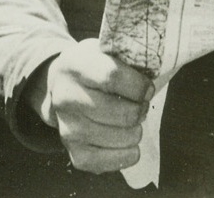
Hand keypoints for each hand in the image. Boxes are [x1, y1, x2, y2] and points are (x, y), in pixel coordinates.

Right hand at [31, 39, 153, 173]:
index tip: (148, 88)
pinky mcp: (74, 152)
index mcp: (74, 66)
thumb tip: (154, 74)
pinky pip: (113, 162)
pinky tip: (126, 141)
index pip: (112, 77)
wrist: (59, 87)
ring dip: (136, 130)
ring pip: (123, 137)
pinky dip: (128, 153)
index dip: (139, 86)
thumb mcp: (101, 51)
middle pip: (123, 113)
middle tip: (140, 105)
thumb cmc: (91, 67)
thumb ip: (124, 59)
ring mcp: (68, 128)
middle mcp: (66, 97)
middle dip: (141, 110)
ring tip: (130, 121)